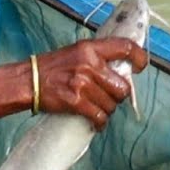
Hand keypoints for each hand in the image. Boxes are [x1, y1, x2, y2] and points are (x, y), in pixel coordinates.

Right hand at [34, 38, 148, 129]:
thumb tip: (121, 70)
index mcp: (90, 49)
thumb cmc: (52, 67)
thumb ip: (97, 57)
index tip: (140, 67)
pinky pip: (100, 116)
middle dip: (119, 95)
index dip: (139, 57)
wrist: (28, 81)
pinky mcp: (76, 102)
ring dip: (108, 109)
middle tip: (111, 96)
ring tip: (98, 107)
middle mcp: (89, 65)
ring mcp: (83, 84)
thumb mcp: (76, 52)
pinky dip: (100, 122)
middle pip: (122, 86)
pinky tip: (96, 122)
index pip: (125, 47)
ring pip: (112, 104)